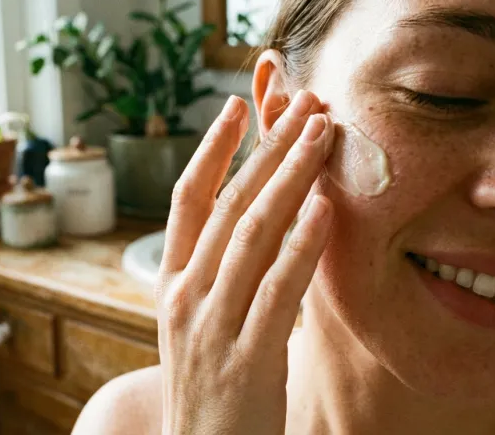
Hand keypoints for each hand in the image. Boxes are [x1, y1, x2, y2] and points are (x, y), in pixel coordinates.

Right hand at [155, 90, 335, 434]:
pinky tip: (323, 206)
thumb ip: (223, 276)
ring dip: (290, 176)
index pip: (186, 201)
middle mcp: (185, 298)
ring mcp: (211, 328)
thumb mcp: (203, 326)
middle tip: (303, 103)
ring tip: (321, 133)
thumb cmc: (212, 390)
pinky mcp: (246, 360)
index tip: (237, 107)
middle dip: (267, 148)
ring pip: (252, 234)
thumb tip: (269, 221)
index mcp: (171, 286)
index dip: (210, 150)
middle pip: (227, 204)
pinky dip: (301, 244)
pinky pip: (277, 289)